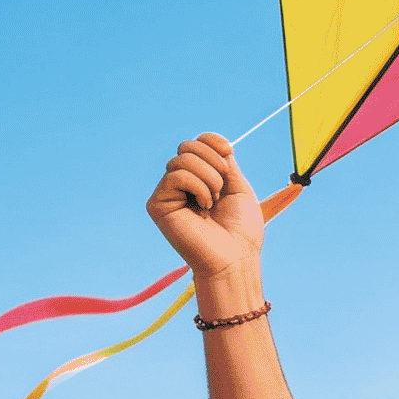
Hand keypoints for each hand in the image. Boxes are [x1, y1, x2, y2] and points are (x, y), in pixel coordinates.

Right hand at [147, 134, 263, 281]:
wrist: (235, 258)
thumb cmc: (241, 231)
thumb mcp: (239, 189)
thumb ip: (225, 164)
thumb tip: (218, 144)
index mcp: (200, 180)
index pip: (197, 144)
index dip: (211, 141)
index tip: (228, 150)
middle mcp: (181, 185)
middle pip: (187, 147)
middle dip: (213, 161)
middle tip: (224, 186)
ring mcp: (167, 194)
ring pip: (182, 160)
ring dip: (209, 178)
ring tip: (215, 201)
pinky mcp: (157, 204)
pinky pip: (176, 176)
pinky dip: (198, 187)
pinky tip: (203, 207)